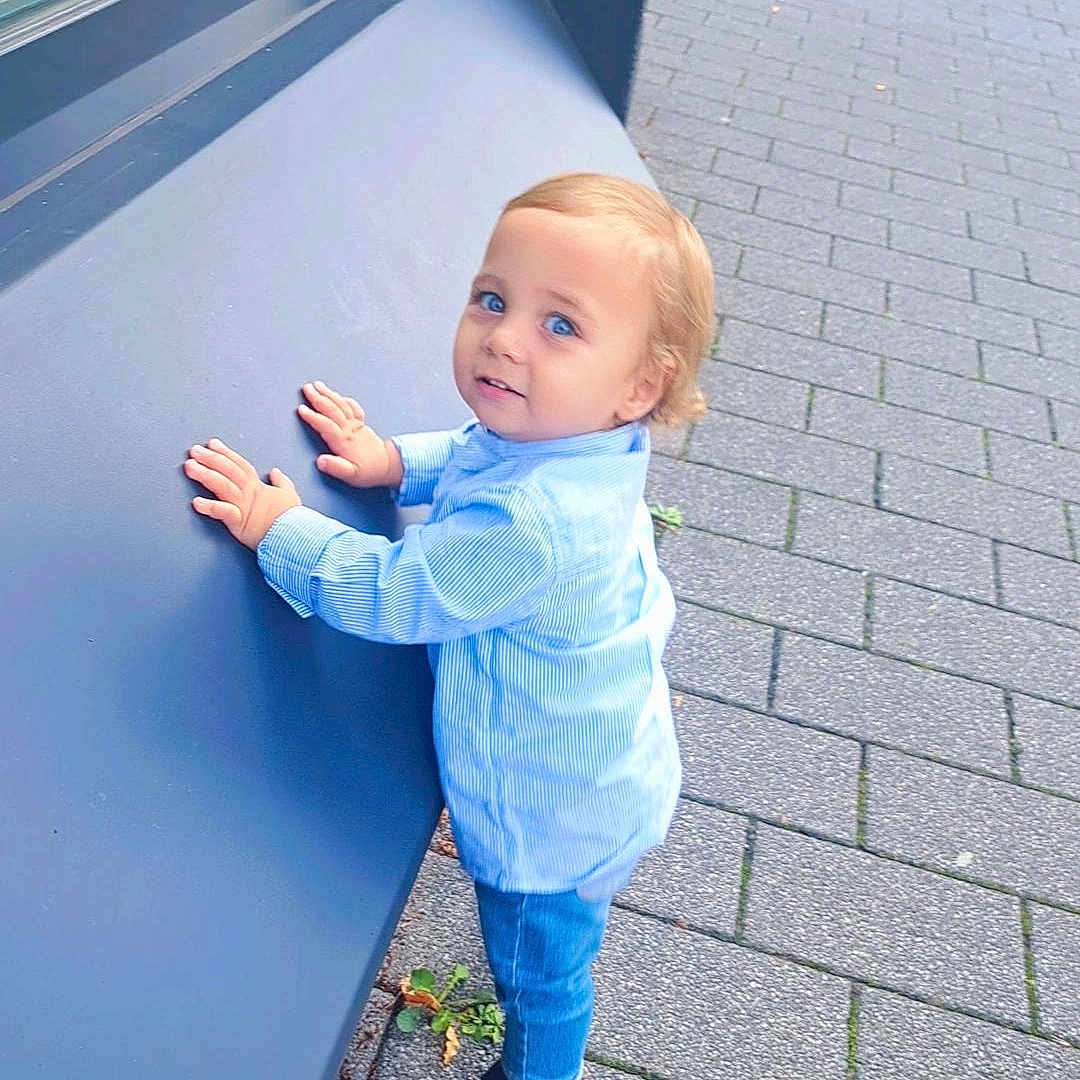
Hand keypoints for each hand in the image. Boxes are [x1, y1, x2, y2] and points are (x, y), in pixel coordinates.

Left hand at [184, 438, 301, 549]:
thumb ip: (281, 481)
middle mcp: (248, 493)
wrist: (295, 536)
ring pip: (222, 486)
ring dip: (205, 475)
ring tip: (190, 466)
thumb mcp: (290, 495)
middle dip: (210, 458)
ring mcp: (243, 507)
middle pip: (228, 470)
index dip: (225, 453)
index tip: (212, 443)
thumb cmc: (292, 518)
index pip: (239, 465)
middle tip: (195, 450)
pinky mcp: (240, 523)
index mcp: (258, 487)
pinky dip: (210, 507)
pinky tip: (196, 502)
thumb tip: (275, 471)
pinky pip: (223, 512)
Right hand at [298, 381, 402, 488]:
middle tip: (306, 388)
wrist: (387, 465)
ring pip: (341, 405)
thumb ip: (336, 468)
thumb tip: (320, 461)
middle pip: (332, 410)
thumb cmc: (367, 471)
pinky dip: (344, 400)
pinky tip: (337, 395)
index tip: (301, 409)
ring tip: (316, 385)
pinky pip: (353, 407)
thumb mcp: (351, 475)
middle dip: (318, 398)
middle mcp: (349, 430)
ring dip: (328, 394)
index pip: (325, 425)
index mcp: (343, 442)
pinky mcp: (361, 423)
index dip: (313, 417)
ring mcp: (356, 424)